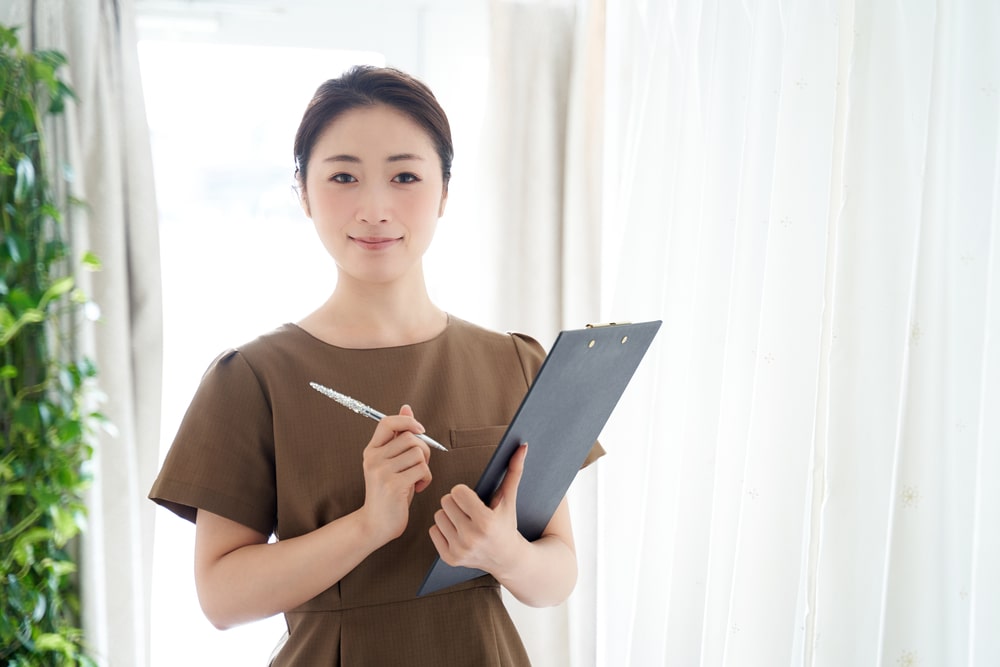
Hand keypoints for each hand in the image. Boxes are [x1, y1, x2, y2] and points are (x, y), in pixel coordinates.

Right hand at [359, 405, 432, 542]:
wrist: (375, 524)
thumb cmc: (387, 492)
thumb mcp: (391, 461)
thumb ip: (398, 436)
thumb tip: (406, 408)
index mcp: (371, 450)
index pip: (387, 423)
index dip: (407, 421)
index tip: (419, 430)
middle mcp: (373, 459)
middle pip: (410, 438)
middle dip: (423, 449)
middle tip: (419, 465)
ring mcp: (382, 472)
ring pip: (418, 453)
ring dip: (425, 466)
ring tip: (416, 478)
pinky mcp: (393, 485)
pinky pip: (422, 470)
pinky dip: (426, 479)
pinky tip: (417, 488)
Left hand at [429, 443, 527, 573]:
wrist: (508, 558)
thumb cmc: (506, 523)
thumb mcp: (509, 498)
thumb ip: (514, 470)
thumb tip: (522, 446)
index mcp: (486, 522)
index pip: (457, 492)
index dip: (464, 492)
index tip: (472, 498)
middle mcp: (472, 538)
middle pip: (445, 502)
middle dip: (456, 503)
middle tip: (468, 510)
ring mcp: (460, 550)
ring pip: (438, 516)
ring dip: (449, 515)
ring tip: (464, 521)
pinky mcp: (450, 558)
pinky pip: (433, 531)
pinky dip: (443, 530)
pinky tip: (458, 533)